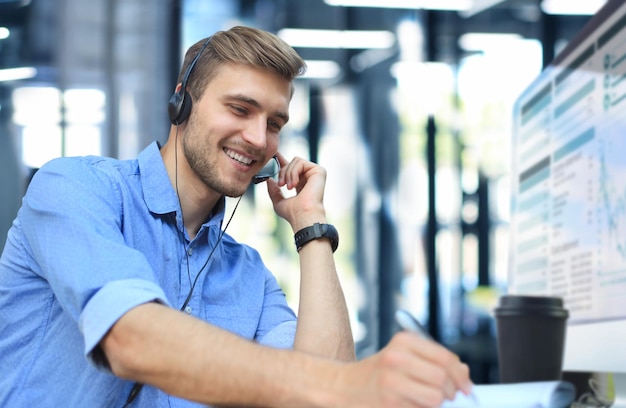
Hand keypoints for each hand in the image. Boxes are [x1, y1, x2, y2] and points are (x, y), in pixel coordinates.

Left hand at [266, 153, 327, 229]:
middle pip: (291, 163)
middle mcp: (308, 178)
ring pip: (295, 161)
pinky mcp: (319, 171)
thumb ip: (273, 190)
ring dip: (288, 173)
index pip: (292, 168)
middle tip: (281, 184)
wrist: (303, 216)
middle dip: (282, 172)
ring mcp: (315, 174)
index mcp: (301, 184)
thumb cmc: (293, 213)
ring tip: (288, 187)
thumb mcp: (278, 202)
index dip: (282, 160)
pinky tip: (294, 184)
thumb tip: (270, 179)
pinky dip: (293, 172)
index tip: (274, 155)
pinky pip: (300, 162)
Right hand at [334, 332, 472, 407]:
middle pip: (442, 378)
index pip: (445, 358)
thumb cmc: (377, 373)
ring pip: (435, 398)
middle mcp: (396, 359)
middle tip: (447, 396)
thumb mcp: (402, 356)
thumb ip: (433, 360)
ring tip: (425, 401)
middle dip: (450, 391)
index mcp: (402, 342)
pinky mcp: (388, 404)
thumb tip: (464, 373)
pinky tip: (410, 405)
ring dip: (436, 404)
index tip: (466, 386)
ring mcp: (391, 383)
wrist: (343, 387)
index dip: (461, 374)